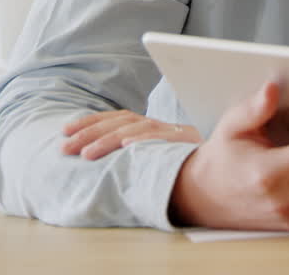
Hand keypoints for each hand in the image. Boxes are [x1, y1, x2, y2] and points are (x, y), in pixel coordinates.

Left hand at [62, 110, 200, 159]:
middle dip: (89, 133)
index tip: (64, 130)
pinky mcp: (188, 143)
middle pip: (121, 122)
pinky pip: (164, 139)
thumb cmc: (188, 170)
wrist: (224, 170)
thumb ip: (137, 155)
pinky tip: (128, 145)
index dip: (90, 122)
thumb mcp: (158, 159)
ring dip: (109, 140)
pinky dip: (145, 139)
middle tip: (64, 148)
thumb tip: (95, 157)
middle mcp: (162, 126)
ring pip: (137, 129)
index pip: (117, 117)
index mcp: (152, 127)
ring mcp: (175, 134)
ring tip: (86, 154)